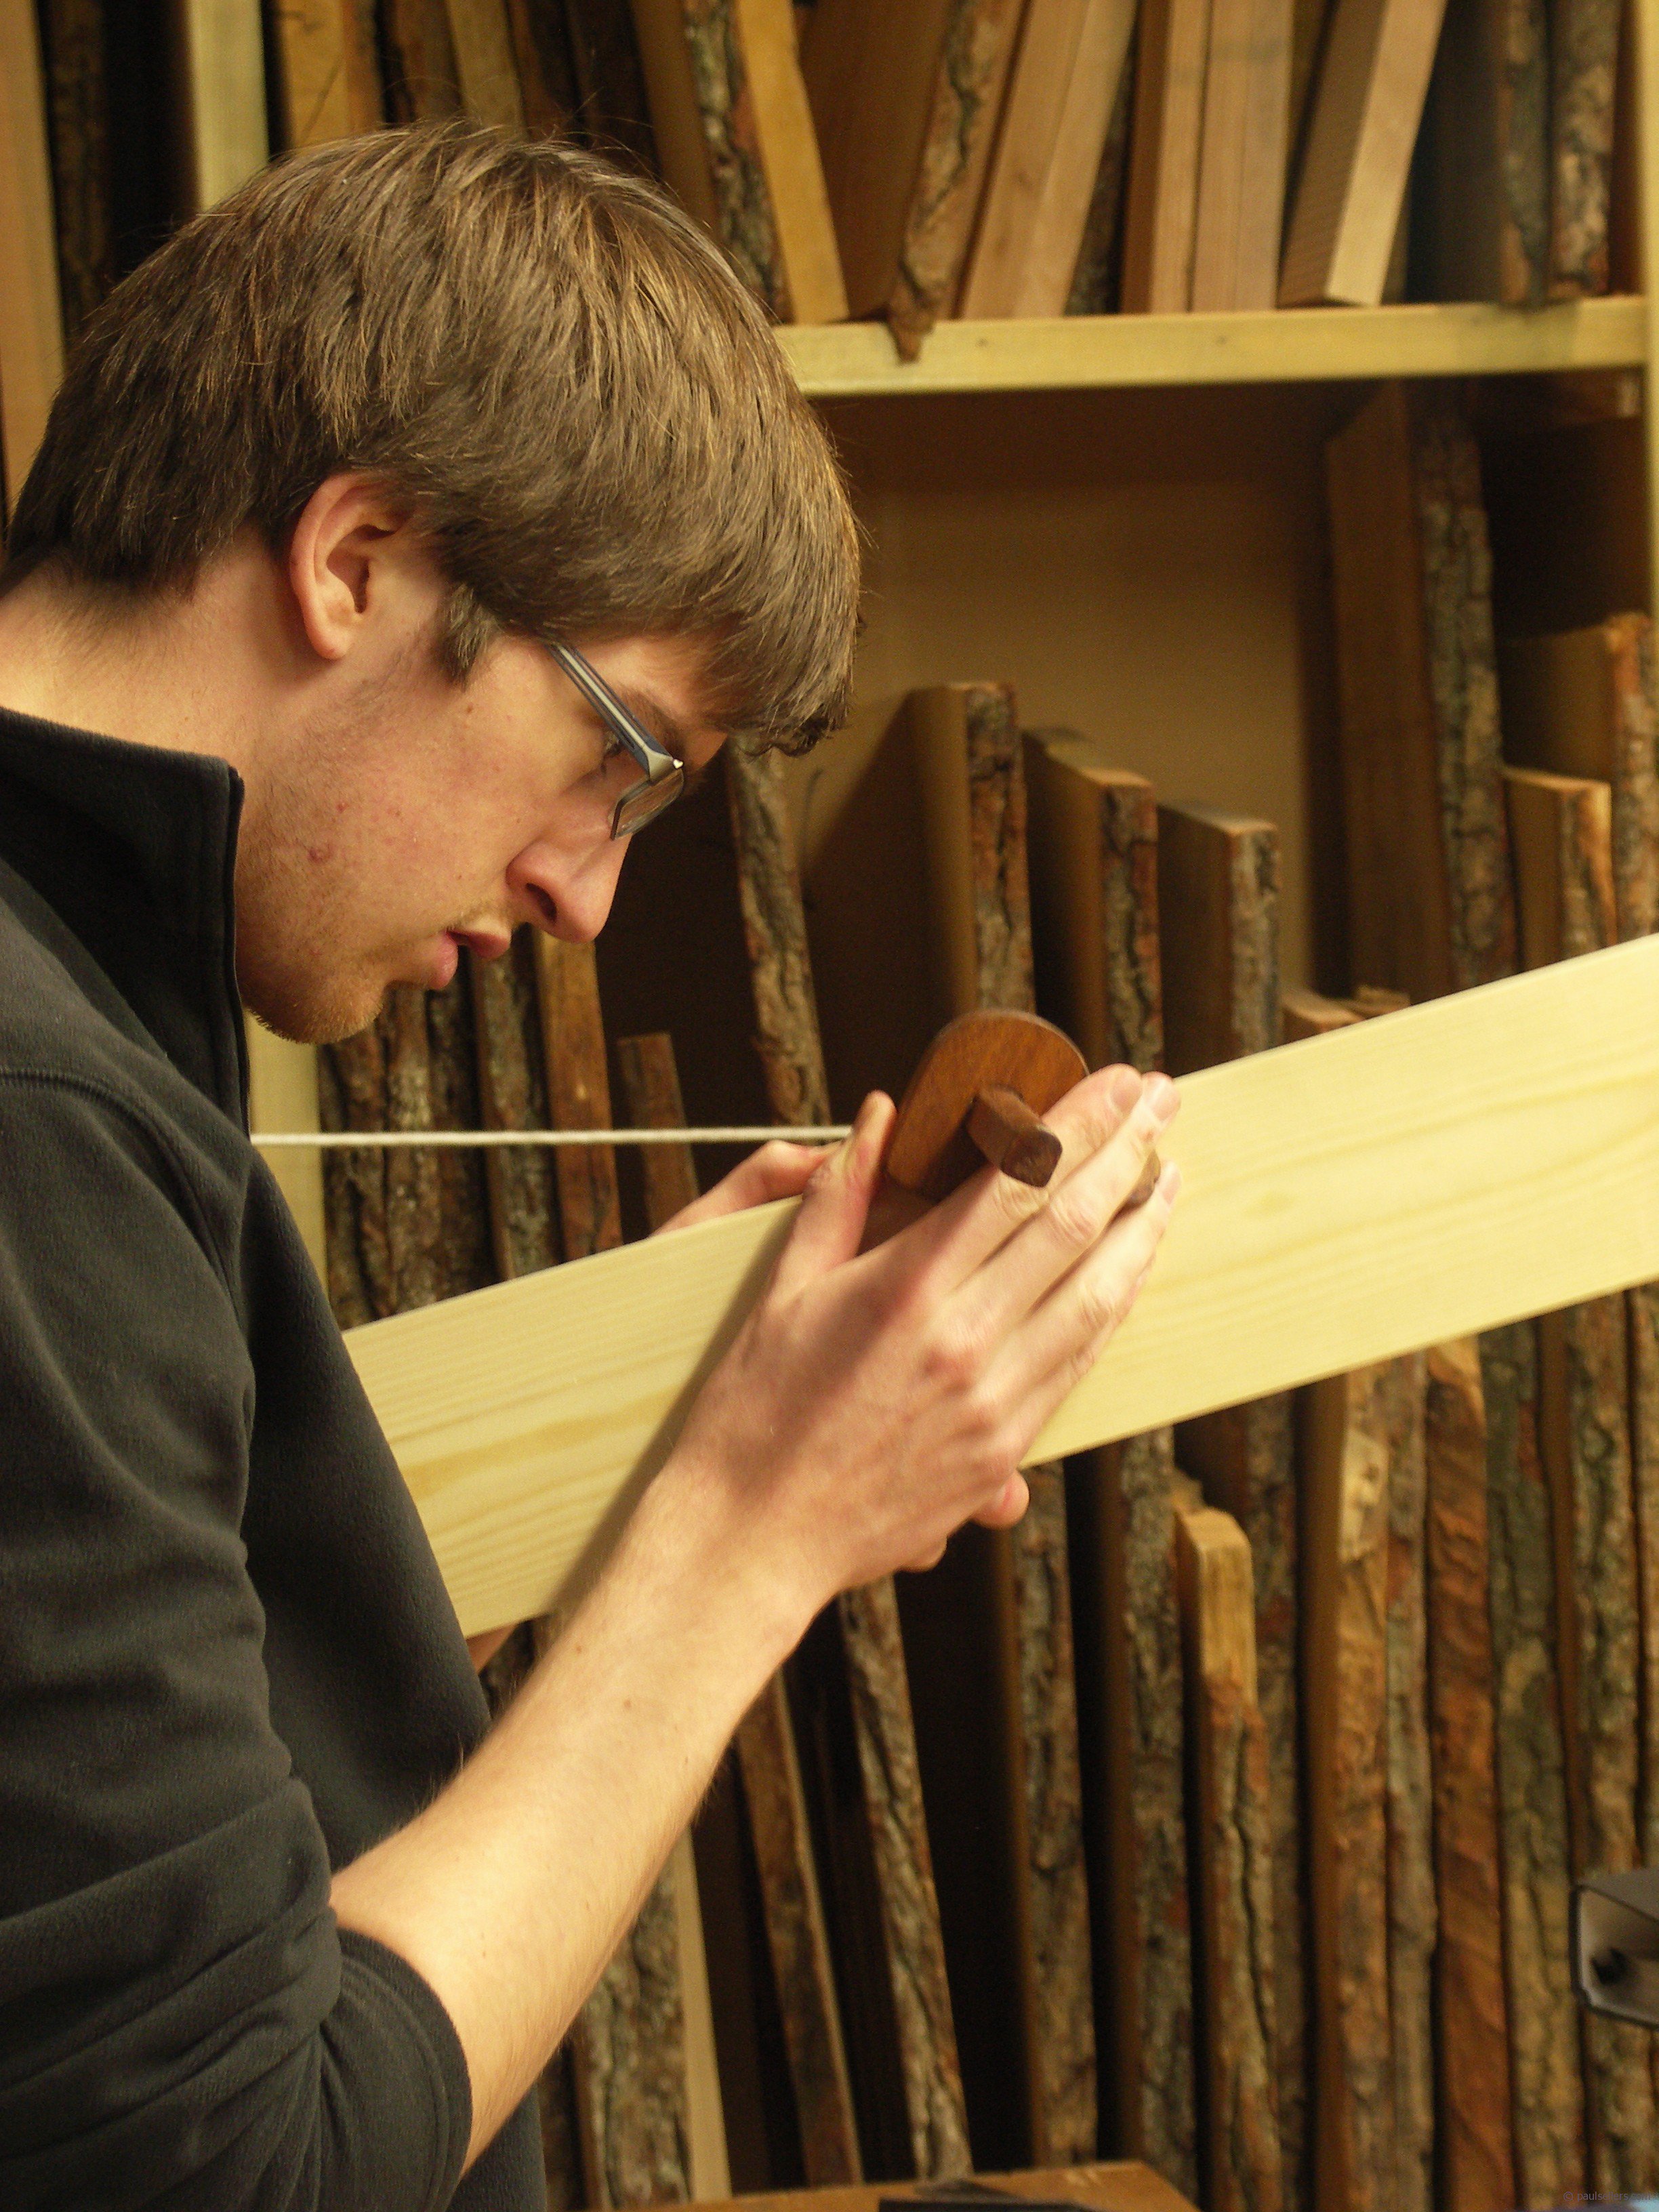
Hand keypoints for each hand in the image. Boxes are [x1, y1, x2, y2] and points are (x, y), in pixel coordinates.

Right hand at [663, 1064, 1179, 1624]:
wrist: (755, 1534)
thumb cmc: (755, 1410)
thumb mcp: (783, 1288)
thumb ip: (839, 1196)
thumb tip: (878, 1112)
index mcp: (906, 1289)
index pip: (1017, 1181)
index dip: (1078, 1121)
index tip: (1115, 1080)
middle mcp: (963, 1341)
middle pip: (1073, 1226)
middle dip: (1129, 1152)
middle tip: (1165, 1099)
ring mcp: (994, 1401)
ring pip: (1097, 1298)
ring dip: (1142, 1229)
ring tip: (1170, 1176)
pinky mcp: (1005, 1451)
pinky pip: (1080, 1362)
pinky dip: (1115, 1305)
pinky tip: (1132, 1269)